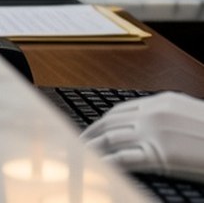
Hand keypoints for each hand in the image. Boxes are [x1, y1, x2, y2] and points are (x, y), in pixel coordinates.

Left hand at [81, 91, 203, 181]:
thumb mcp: (191, 115)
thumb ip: (167, 117)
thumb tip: (148, 124)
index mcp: (161, 102)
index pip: (119, 111)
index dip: (100, 122)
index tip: (90, 130)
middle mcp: (153, 115)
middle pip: (110, 124)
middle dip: (90, 134)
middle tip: (77, 143)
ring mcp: (155, 134)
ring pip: (112, 139)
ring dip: (92, 148)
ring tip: (81, 156)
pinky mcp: (159, 155)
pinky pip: (124, 158)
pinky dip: (106, 162)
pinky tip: (98, 166)